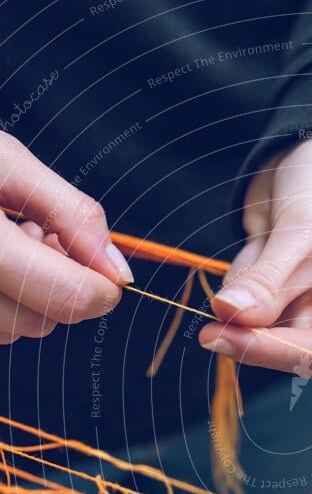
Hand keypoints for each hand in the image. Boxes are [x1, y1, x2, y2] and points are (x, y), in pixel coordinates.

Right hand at [0, 132, 131, 343]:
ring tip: (3, 239)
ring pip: (17, 331)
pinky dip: (3, 301)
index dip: (101, 286)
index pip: (69, 298)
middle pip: (44, 322)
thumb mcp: (5, 162)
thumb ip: (71, 214)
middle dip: (59, 283)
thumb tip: (119, 271)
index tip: (103, 264)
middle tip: (34, 231)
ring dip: (29, 293)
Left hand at [199, 137, 311, 374]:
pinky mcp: (292, 304)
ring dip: (255, 286)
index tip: (221, 336)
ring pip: (266, 329)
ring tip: (273, 240)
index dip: (273, 348)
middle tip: (226, 297)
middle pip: (294, 350)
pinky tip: (265, 243)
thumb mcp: (305, 232)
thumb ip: (270, 282)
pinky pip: (253, 309)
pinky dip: (249, 277)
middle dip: (259, 314)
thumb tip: (229, 315)